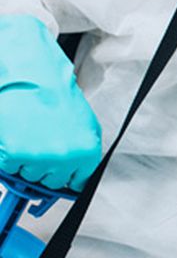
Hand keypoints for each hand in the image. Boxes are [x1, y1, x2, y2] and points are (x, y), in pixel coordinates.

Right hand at [0, 15, 100, 190]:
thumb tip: (74, 179)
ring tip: (28, 133)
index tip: (58, 172)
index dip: (64, 176)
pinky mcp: (15, 154)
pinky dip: (7, 154)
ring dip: (25, 160)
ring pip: (28, 176)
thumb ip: (80, 154)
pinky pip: (9, 168)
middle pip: (50, 181)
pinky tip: (15, 133)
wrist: (32, 74)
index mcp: (87, 152)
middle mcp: (66, 158)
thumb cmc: (55, 95)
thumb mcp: (83, 125)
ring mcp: (40, 158)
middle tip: (40, 140)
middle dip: (44, 165)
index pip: (77, 182)